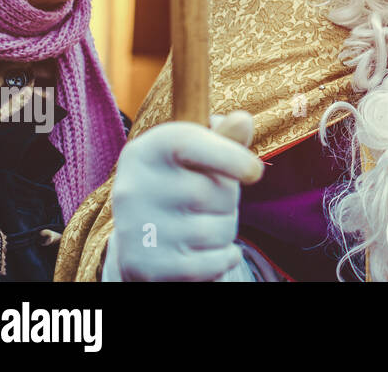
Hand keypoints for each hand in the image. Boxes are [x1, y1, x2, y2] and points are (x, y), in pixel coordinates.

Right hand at [106, 111, 262, 281]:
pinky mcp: (148, 267)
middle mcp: (134, 188)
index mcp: (146, 151)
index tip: (254, 172)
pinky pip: (214, 262)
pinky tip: (208, 252)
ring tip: (202, 226)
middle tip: (210, 203)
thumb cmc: (180, 184)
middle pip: (216, 191)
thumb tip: (243, 120)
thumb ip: (224, 137)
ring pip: (220, 229)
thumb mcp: (197, 154)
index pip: (190, 143)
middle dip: (230, 199)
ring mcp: (138, 230)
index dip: (232, 156)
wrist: (139, 241)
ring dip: (226, 230)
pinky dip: (225, 258)